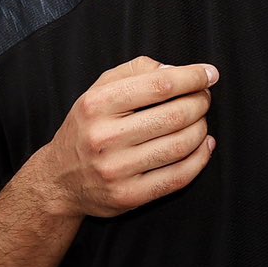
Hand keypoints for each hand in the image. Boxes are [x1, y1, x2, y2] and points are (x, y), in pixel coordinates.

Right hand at [31, 56, 216, 218]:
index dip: (191, 78)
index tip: (209, 74)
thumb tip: (176, 70)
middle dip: (200, 103)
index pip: (158, 85)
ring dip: (202, 129)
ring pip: (180, 145)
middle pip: (174, 115)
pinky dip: (201, 159)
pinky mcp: (129, 196)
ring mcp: (117, 170)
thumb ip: (135, 71)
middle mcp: (104, 137)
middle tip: (204, 98)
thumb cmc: (86, 128)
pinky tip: (204, 146)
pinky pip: (178, 177)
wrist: (59, 179)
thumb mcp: (98, 89)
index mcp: (97, 104)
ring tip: (201, 121)